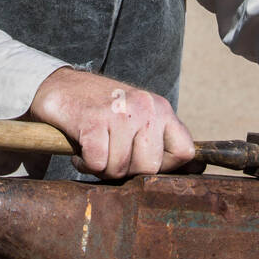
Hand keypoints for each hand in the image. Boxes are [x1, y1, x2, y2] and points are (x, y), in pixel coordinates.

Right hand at [30, 67, 195, 179]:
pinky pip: (97, 163)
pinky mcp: (93, 120)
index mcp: (161, 108)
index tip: (142, 164)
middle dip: (127, 171)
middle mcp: (145, 107)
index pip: (184, 152)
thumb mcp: (140, 117)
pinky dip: (85, 164)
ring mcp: (120, 113)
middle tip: (111, 157)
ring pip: (120, 168)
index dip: (164, 168)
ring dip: (102, 168)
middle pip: (150, 167)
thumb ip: (163, 141)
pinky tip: (81, 150)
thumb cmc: (103, 110)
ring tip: (95, 150)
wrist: (61, 86)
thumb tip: (197, 172)